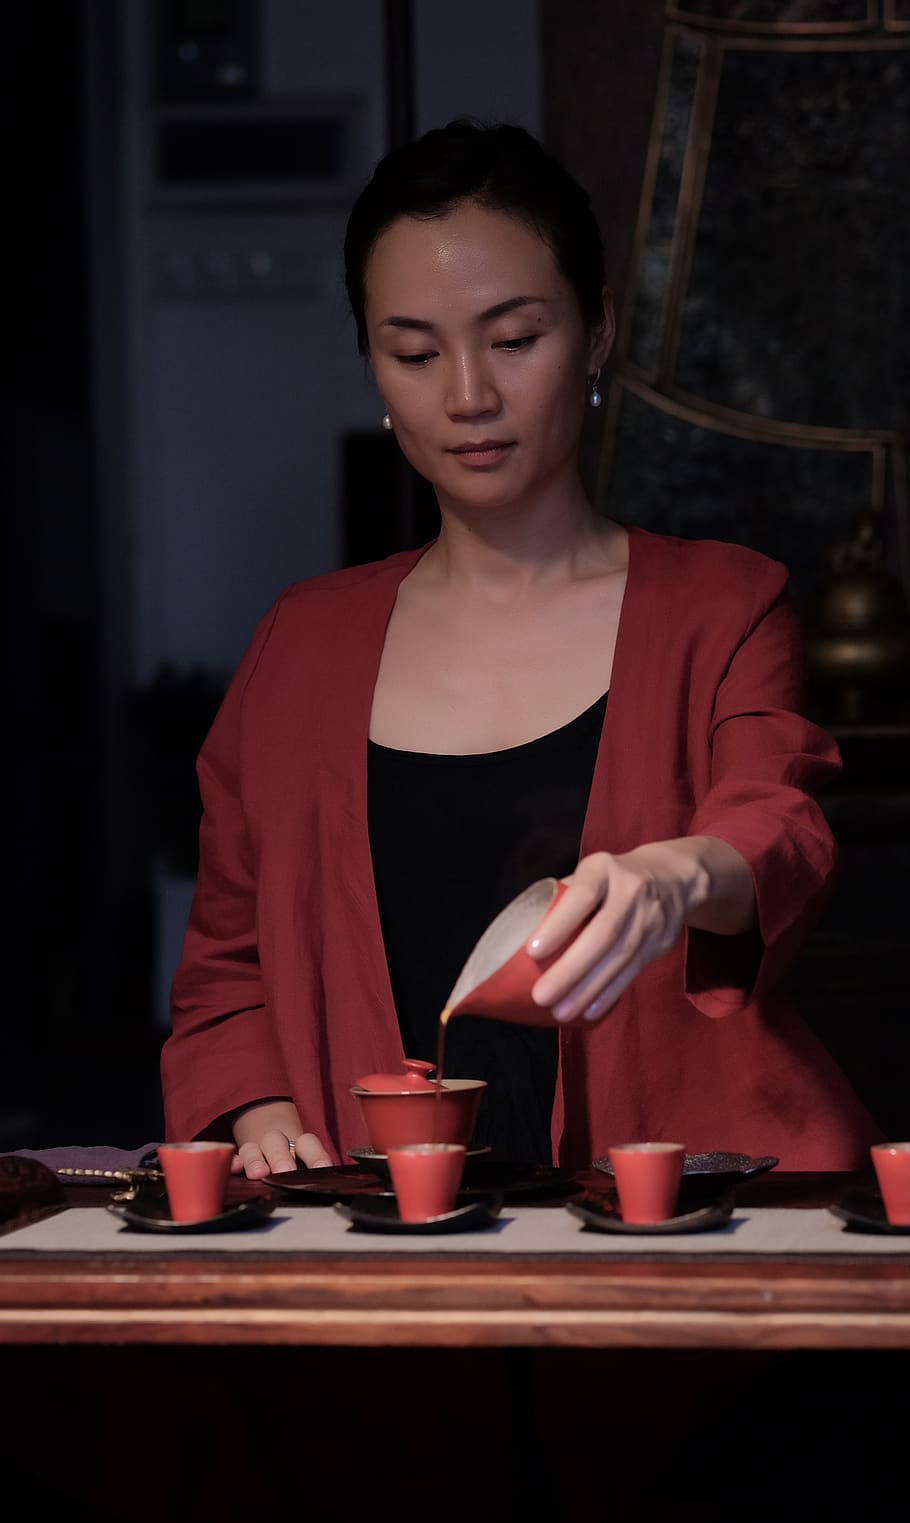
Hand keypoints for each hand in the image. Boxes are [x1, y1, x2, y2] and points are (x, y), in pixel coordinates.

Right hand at [229, 1099, 332, 1178]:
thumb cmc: (294, 1161)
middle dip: (280, 1157)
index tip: (322, 1170)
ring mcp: (255, 1150)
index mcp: (298, 1144)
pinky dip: (232, 1162)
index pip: (308, 1143)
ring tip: (259, 1173)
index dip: (316, 1156)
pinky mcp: (238, 1160)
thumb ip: (315, 1174)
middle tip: (284, 1171)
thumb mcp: (307, 1164)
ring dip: (255, 1160)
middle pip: (276, 1142)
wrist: (268, 1141)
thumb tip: (330, 1188)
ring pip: (252, 1149)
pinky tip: (234, 1168)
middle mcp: (275, 1143)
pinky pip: (233, 1159)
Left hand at [527, 838, 753, 1023]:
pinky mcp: (660, 942)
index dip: (558, 924)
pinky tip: (589, 1011)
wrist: (672, 878)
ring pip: (619, 958)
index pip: (582, 895)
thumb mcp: (590, 874)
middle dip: (571, 970)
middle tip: (541, 996)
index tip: (532, 951)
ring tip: (560, 1012)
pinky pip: (633, 971)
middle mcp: (631, 891)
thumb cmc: (610, 880)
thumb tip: (523, 931)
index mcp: (604, 869)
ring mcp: (650, 917)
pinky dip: (609, 993)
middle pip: (603, 934)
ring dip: (588, 989)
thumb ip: (563, 898)